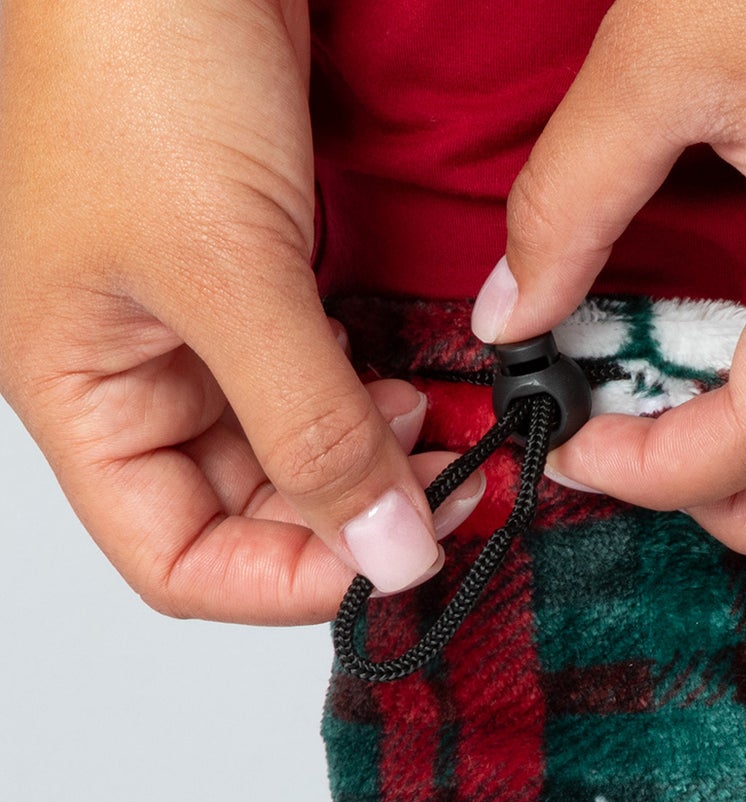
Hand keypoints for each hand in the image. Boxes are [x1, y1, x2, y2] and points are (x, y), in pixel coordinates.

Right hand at [0, 0, 478, 623]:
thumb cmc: (138, 57)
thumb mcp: (231, 273)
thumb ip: (312, 428)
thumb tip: (386, 555)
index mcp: (79, 389)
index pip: (178, 559)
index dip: (286, 584)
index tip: (395, 564)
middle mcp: (133, 370)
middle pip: (247, 513)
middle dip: (350, 515)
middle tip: (450, 499)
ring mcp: (195, 323)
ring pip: (294, 448)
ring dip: (373, 458)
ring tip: (440, 433)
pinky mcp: (255, 274)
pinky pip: (320, 376)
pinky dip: (374, 393)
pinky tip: (421, 382)